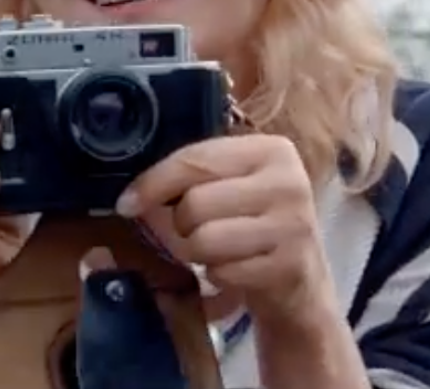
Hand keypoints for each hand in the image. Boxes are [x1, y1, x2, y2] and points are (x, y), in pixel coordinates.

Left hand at [116, 133, 331, 320]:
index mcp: (269, 150)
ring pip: (205, 239)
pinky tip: (234, 269)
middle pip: (196, 203)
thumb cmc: (252, 222)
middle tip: (193, 230)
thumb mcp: (229, 186)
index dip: (154, 183)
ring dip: (197, 252)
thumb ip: (190, 177)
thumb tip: (130, 198)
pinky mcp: (290, 266)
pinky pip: (223, 272)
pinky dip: (218, 275)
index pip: (195, 160)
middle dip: (181, 224)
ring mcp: (293, 225)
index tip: (126, 203)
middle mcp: (287, 182)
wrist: (302, 279)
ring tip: (214, 249)